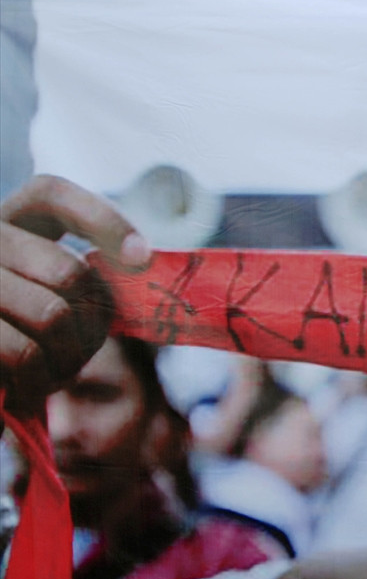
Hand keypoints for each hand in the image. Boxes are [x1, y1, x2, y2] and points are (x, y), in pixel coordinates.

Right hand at [0, 175, 148, 411]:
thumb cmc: (22, 333)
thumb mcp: (50, 291)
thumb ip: (84, 274)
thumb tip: (140, 262)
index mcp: (6, 223)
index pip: (50, 194)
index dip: (101, 218)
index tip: (141, 258)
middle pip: (68, 269)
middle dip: (93, 316)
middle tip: (83, 344)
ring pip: (51, 314)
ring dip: (71, 353)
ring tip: (57, 367)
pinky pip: (23, 353)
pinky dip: (42, 377)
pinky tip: (31, 384)